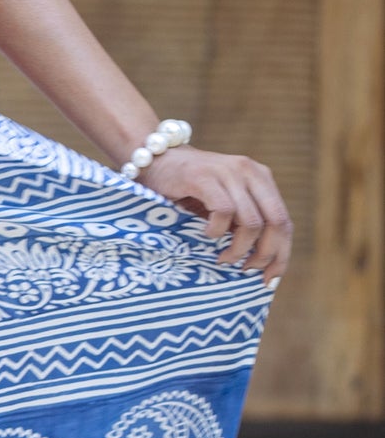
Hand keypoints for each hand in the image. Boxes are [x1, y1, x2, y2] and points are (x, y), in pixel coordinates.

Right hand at [141, 146, 289, 282]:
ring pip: (251, 222)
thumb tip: (261, 262)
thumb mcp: (225, 202)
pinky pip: (224, 211)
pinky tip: (206, 234)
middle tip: (246, 270)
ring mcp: (228, 172)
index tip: (270, 279)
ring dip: (238, 248)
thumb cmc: (188, 189)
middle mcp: (250, 171)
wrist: (153, 159)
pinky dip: (217, 231)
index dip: (281, 253)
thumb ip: (243, 221)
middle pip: (276, 222)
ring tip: (223, 258)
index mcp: (261, 178)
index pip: (284, 221)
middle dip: (265, 254)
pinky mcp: (204, 177)